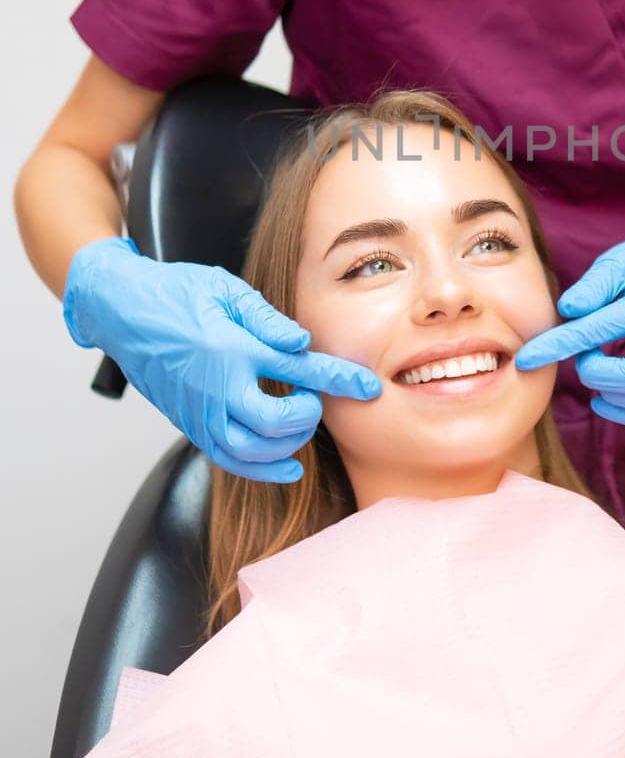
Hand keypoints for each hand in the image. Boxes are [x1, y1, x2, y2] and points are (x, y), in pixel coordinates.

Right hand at [63, 236, 382, 482]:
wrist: (122, 312)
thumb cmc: (175, 292)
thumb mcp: (224, 289)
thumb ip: (266, 319)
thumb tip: (303, 342)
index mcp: (232, 348)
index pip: (298, 371)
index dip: (339, 380)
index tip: (368, 388)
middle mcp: (216, 388)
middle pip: (276, 423)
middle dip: (307, 416)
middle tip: (312, 397)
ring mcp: (200, 411)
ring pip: (252, 451)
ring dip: (287, 444)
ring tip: (300, 423)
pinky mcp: (189, 424)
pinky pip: (228, 459)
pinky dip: (261, 468)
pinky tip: (287, 464)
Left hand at [512, 212, 624, 424]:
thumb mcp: (621, 261)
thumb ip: (592, 287)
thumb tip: (565, 312)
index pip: (594, 332)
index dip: (555, 347)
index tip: (525, 359)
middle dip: (596, 374)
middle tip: (585, 356)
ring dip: (614, 398)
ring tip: (597, 374)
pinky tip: (608, 396)